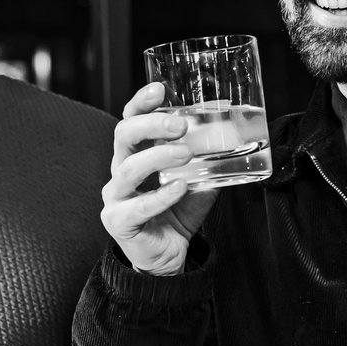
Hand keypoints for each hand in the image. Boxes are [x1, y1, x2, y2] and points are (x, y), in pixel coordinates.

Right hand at [101, 83, 219, 275]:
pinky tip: (179, 187)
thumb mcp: (199, 181)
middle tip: (180, 125)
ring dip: (159, 156)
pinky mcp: (118, 221)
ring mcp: (115, 197)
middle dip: (151, 125)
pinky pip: (138, 206)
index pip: (130, 119)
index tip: (160, 89)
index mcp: (135, 155)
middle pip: (123, 136)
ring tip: (186, 154)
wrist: (169, 257)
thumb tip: (231, 137)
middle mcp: (120, 171)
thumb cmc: (179, 213)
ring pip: (128, 169)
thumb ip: (208, 161)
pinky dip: (161, 195)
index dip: (141, 102)